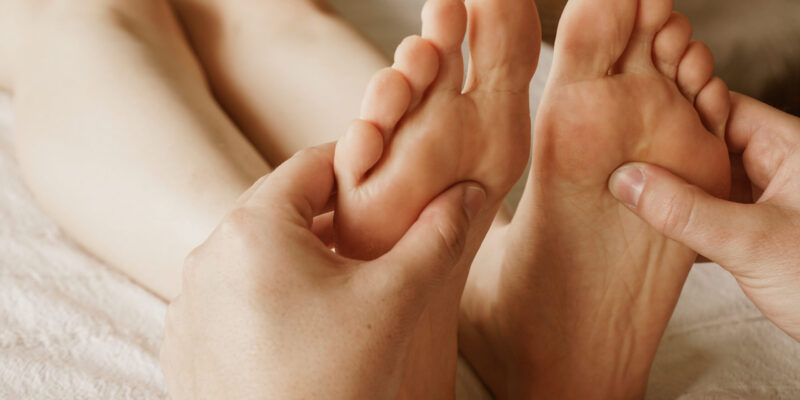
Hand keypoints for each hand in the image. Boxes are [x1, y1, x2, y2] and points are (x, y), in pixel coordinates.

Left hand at [159, 144, 486, 398]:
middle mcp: (207, 255)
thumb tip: (466, 192)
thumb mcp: (395, 300)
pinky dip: (267, 296)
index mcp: (253, 227)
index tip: (392, 188)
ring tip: (342, 286)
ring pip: (255, 255)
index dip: (359, 170)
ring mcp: (188, 302)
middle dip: (331, 218)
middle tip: (376, 239)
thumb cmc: (334, 381)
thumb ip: (435, 236)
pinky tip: (302, 327)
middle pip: (281, 209)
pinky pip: (231, 297)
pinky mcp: (185, 342)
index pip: (313, 165)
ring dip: (298, 258)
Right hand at [608, 93, 799, 340]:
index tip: (633, 119)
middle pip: (713, 143)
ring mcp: (772, 201)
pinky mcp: (762, 233)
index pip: (725, 107)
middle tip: (622, 158)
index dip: (679, 108)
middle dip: (669, 152)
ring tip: (629, 191)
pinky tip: (654, 229)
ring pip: (712, 180)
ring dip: (675, 191)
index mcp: (793, 148)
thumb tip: (627, 180)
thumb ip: (687, 211)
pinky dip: (686, 220)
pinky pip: (714, 213)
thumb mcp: (752, 243)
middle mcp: (782, 168)